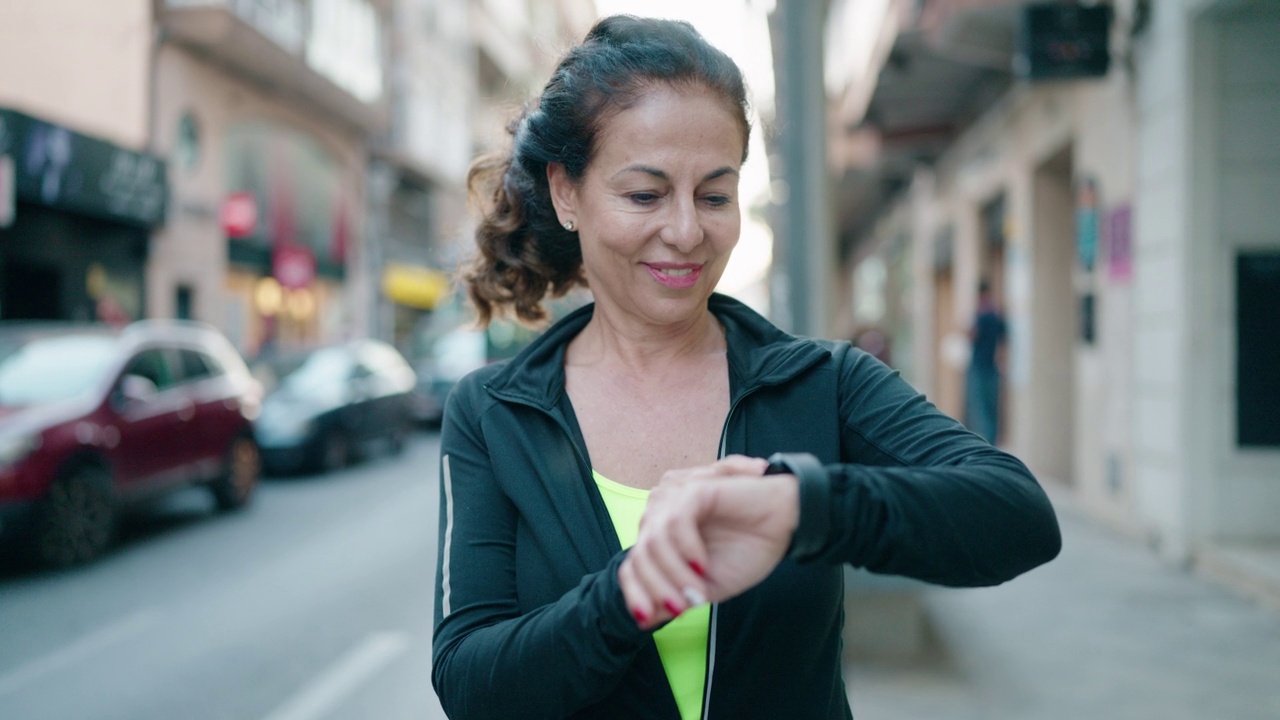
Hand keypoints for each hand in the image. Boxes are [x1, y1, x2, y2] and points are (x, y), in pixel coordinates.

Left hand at [618, 455, 798, 629]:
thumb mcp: (706, 586)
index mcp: (660, 537)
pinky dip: (686, 548)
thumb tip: (643, 620)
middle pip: (638, 556)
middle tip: (682, 608)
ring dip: (673, 573)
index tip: (646, 620)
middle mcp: (661, 515)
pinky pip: (676, 522)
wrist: (785, 525)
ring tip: (698, 591)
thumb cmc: (747, 550)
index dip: (635, 593)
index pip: (631, 566)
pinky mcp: (694, 489)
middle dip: (657, 588)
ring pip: (653, 542)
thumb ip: (675, 597)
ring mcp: (675, 499)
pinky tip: (701, 564)